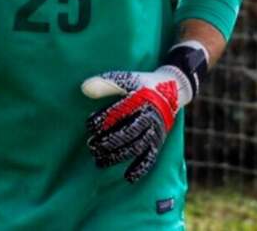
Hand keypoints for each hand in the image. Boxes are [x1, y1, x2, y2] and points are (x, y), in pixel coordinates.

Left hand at [81, 66, 191, 182]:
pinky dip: (140, 168)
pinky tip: (128, 177)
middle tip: (91, 146)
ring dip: (117, 156)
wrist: (172, 90)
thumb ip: (105, 84)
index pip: (118, 112)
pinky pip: (151, 158)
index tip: (89, 125)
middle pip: (126, 133)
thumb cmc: (142, 84)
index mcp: (139, 100)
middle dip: (107, 141)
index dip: (102, 119)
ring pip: (135, 147)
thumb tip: (83, 89)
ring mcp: (154, 131)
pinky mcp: (159, 142)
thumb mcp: (126, 79)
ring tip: (99, 162)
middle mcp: (148, 117)